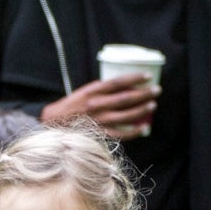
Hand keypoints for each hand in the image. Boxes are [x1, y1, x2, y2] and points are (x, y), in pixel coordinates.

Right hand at [39, 76, 156, 140]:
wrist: (53, 123)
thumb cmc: (72, 106)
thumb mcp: (85, 91)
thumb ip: (102, 89)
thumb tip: (125, 87)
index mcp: (93, 91)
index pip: (118, 82)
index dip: (134, 78)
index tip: (148, 75)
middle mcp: (96, 105)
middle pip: (125, 98)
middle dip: (144, 94)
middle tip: (157, 90)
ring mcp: (99, 121)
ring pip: (126, 116)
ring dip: (142, 110)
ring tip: (153, 105)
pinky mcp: (100, 134)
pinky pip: (121, 134)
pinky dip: (134, 131)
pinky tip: (144, 127)